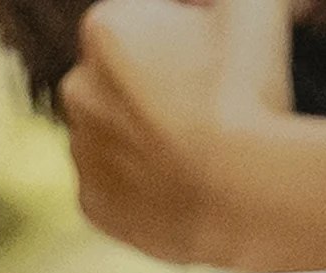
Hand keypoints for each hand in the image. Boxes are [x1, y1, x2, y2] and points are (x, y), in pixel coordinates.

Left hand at [65, 0, 289, 263]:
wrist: (233, 188)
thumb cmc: (244, 87)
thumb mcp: (250, 6)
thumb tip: (207, 7)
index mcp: (104, 29)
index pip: (150, 13)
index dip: (193, 22)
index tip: (223, 43)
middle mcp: (75, 87)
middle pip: (129, 71)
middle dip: (165, 73)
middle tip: (216, 92)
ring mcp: (79, 149)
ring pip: (121, 127)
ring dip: (154, 126)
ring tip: (204, 137)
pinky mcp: (90, 200)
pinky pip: (122, 181)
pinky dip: (150, 177)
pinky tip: (185, 176)